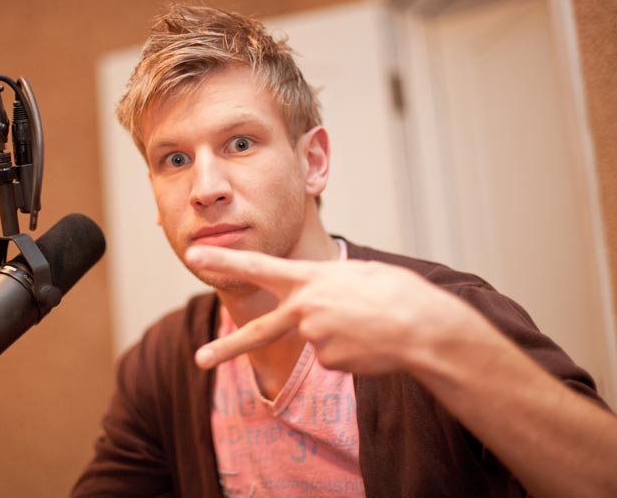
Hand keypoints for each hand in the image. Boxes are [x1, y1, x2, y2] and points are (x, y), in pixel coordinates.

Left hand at [186, 245, 483, 375]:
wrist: (422, 328)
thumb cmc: (397, 292)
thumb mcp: (358, 272)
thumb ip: (327, 284)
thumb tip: (312, 308)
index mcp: (309, 278)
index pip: (258, 267)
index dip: (224, 261)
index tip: (194, 255)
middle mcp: (304, 308)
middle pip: (258, 331)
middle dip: (226, 347)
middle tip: (200, 359)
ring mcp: (314, 337)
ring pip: (315, 341)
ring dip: (338, 336)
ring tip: (368, 326)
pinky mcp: (328, 361)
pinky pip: (332, 357)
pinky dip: (349, 352)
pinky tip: (369, 343)